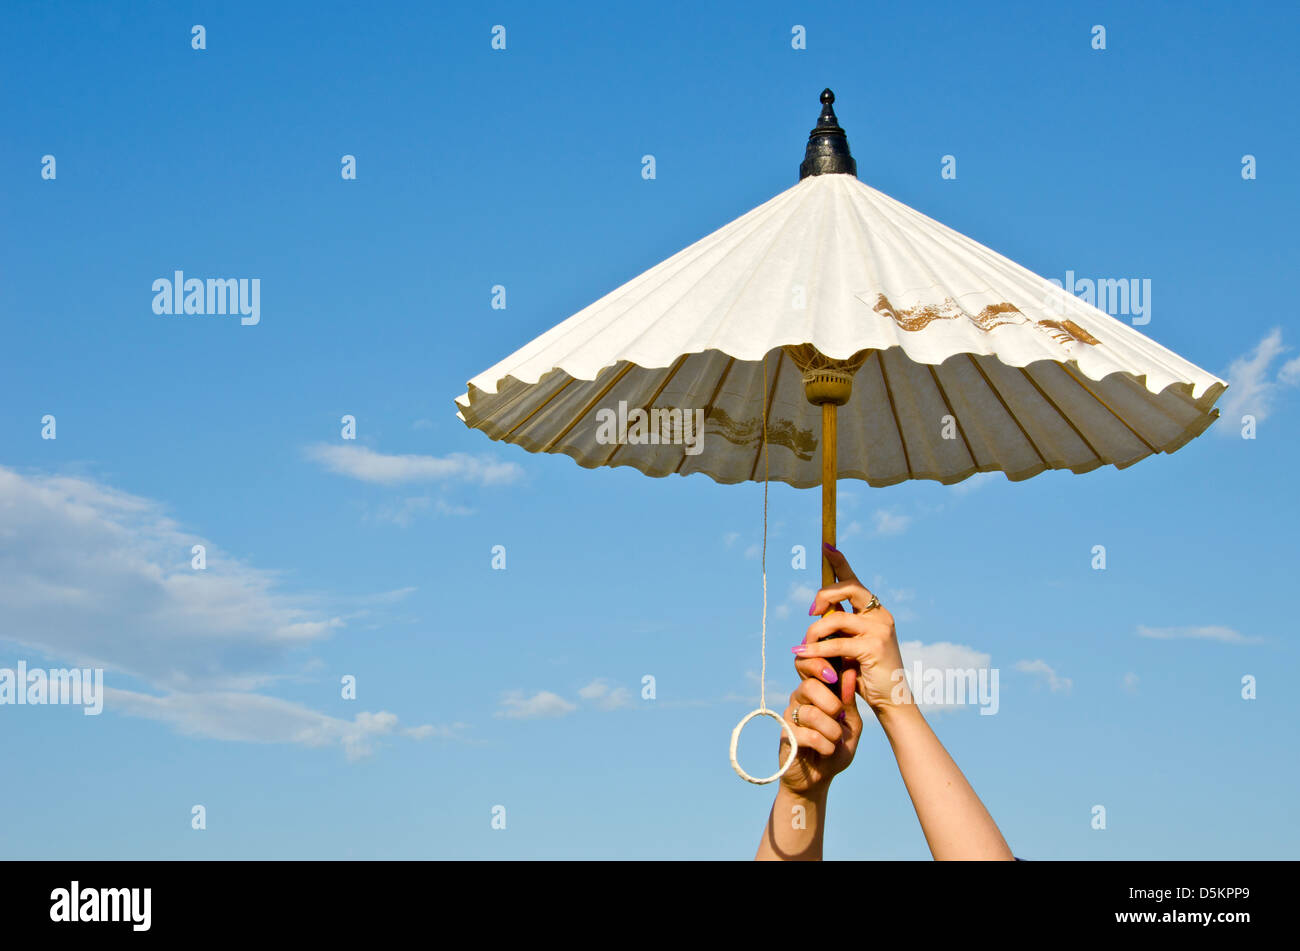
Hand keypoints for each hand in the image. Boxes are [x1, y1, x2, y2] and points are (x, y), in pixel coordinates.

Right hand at [777, 672, 862, 795]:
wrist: (820, 777)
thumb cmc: (837, 747)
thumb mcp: (851, 724)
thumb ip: (849, 701)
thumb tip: (850, 672)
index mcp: (817, 692)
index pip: (810, 667)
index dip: (818, 665)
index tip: (834, 677)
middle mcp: (800, 699)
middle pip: (810, 686)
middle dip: (831, 703)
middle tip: (840, 718)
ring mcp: (790, 716)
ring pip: (811, 713)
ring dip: (831, 730)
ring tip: (836, 741)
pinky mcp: (786, 735)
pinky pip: (808, 735)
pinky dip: (825, 745)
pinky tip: (827, 751)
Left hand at [793, 545, 910, 715]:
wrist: (892, 699)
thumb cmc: (868, 674)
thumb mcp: (852, 645)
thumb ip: (840, 628)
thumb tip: (818, 613)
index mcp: (875, 611)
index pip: (855, 581)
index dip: (840, 562)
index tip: (826, 546)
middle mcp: (880, 615)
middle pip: (849, 589)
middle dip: (824, 595)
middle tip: (810, 611)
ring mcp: (879, 629)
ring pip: (836, 618)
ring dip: (815, 632)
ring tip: (803, 645)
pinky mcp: (874, 647)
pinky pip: (837, 643)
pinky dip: (817, 650)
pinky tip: (803, 654)